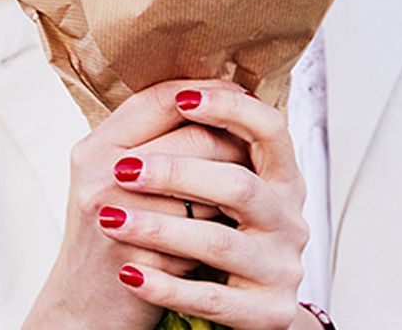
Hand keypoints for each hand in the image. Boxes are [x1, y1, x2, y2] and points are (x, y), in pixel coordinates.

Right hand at [22, 80, 250, 329]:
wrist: (83, 308)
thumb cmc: (110, 236)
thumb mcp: (112, 177)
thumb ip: (151, 138)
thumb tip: (221, 101)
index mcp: (94, 147)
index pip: (161, 98)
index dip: (208, 94)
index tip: (239, 98)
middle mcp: (99, 175)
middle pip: (195, 134)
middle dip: (234, 142)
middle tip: (251, 155)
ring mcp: (118, 217)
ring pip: (208, 180)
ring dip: (232, 186)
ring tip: (238, 193)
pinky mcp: (141, 256)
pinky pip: (205, 228)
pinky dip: (222, 226)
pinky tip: (225, 229)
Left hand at [99, 81, 311, 329]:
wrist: (233, 316)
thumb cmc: (213, 237)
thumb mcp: (220, 191)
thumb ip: (206, 148)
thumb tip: (171, 93)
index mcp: (282, 179)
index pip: (271, 130)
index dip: (231, 109)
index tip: (183, 99)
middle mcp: (290, 221)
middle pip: (239, 185)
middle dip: (177, 174)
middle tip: (122, 170)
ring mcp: (281, 268)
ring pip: (219, 243)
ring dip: (158, 229)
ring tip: (111, 220)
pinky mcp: (266, 313)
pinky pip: (210, 299)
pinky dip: (165, 285)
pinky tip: (129, 274)